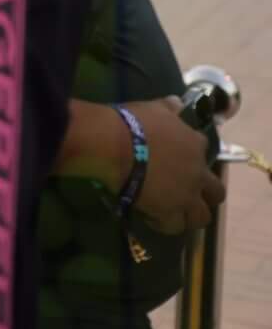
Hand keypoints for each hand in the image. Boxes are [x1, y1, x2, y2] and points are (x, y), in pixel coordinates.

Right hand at [125, 98, 225, 234]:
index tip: (176, 159)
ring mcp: (186, 195)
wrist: (113, 144)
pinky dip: (164, 224)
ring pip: (202, 216)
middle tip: (184, 193)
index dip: (192, 157)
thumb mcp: (153, 108)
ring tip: (171, 211)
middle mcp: (197, 172)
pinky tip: (151, 217)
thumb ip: (168, 107)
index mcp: (194, 144)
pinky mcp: (170, 212)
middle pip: (215, 192)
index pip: (203, 151)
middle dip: (204, 194)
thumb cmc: (131, 123)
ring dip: (189, 214)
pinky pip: (174, 226)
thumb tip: (177, 102)